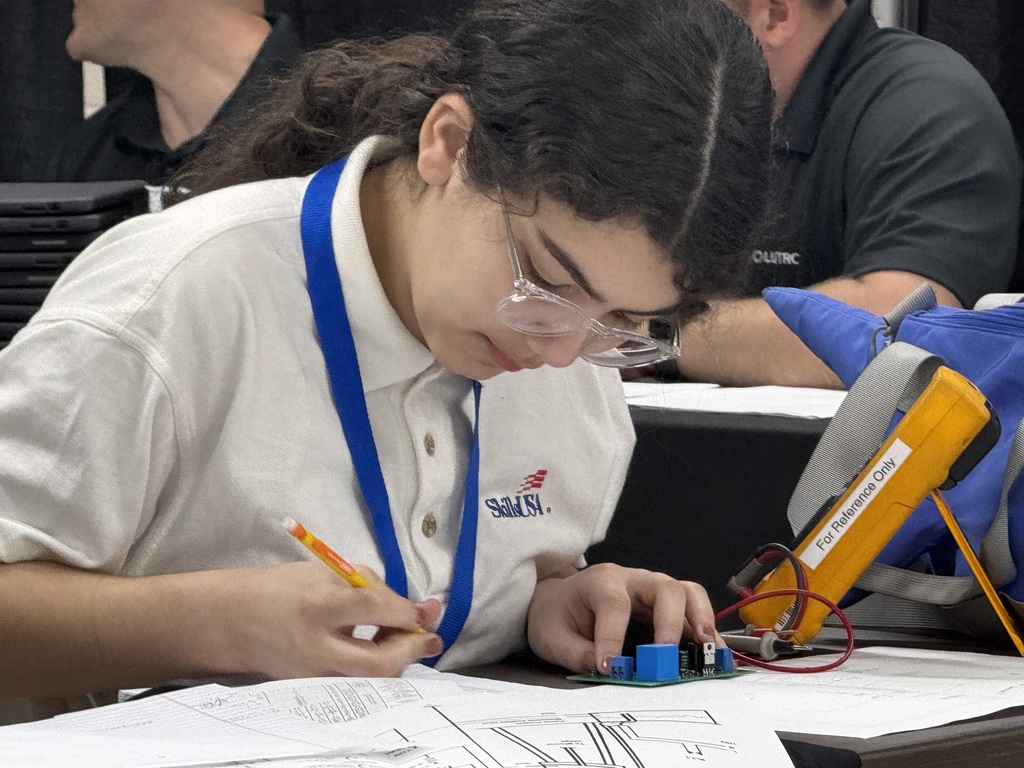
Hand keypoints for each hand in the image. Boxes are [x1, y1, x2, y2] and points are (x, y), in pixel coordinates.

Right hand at [221, 562, 442, 679]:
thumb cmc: (285, 588)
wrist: (238, 621)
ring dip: (398, 661)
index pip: (373, 609)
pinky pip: (357, 683)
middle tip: (432, 637)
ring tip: (408, 639)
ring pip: (371, 680)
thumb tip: (411, 607)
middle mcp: (316, 646)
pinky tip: (385, 650)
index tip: (425, 608)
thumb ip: (369, 586)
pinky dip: (378, 668)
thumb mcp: (326, 572)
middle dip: (412, 650)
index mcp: (318, 606)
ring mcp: (314, 673)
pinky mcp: (313, 687)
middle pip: (377, 662)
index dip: (406, 611)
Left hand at [526, 563, 717, 673]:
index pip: (614, 604)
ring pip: (688, 593)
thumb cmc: (555, 615)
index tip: (609, 666)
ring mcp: (653, 592)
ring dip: (701, 621)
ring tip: (707, 649)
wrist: (557, 602)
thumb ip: (577, 654)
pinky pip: (693, 612)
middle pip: (665, 588)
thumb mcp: (552, 637)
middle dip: (670, 623)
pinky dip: (706, 632)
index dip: (612, 636)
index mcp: (600, 581)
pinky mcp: (665, 609)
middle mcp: (632, 580)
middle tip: (666, 657)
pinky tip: (713, 655)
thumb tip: (608, 670)